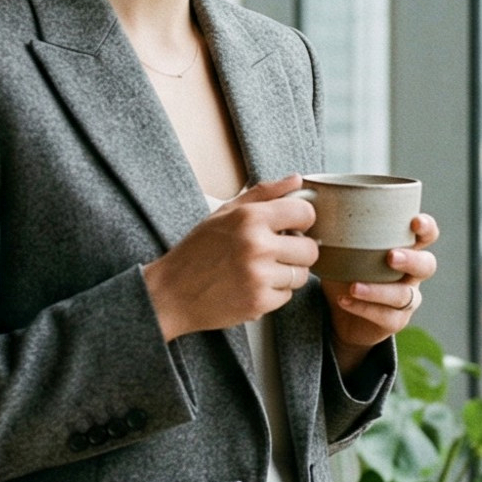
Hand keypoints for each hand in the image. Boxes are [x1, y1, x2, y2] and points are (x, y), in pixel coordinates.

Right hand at [141, 174, 320, 341]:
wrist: (171, 292)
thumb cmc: (196, 251)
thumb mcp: (224, 213)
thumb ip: (264, 193)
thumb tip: (296, 179)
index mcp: (250, 218)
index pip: (305, 213)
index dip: (302, 220)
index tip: (292, 226)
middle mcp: (257, 246)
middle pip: (310, 249)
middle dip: (298, 251)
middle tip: (277, 252)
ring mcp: (259, 276)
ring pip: (301, 275)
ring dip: (286, 274)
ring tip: (260, 270)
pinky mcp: (259, 302)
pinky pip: (287, 296)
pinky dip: (274, 293)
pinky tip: (252, 286)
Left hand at [326, 212, 439, 372]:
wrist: (342, 313)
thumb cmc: (346, 270)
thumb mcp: (341, 248)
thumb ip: (332, 227)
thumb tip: (304, 198)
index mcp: (404, 248)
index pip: (426, 235)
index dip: (426, 228)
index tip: (415, 221)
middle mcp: (412, 274)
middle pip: (427, 265)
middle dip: (411, 259)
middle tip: (391, 256)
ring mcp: (406, 299)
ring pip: (405, 295)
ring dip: (379, 290)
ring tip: (353, 286)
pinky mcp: (395, 321)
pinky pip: (384, 316)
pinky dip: (363, 307)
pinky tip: (344, 300)